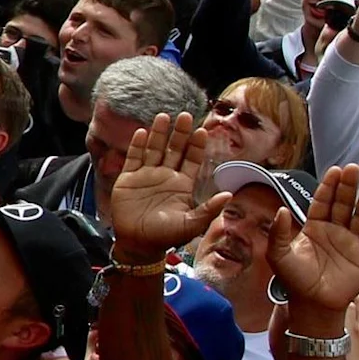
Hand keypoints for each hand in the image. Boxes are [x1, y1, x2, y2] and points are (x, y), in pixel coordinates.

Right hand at [101, 110, 220, 257]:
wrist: (138, 244)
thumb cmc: (166, 236)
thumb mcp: (192, 224)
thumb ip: (209, 209)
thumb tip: (229, 195)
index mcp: (182, 185)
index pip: (192, 160)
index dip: (197, 146)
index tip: (203, 130)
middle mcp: (166, 176)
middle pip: (174, 149)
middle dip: (180, 133)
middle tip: (185, 115)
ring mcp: (146, 175)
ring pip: (155, 149)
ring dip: (159, 133)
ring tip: (164, 116)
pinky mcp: (128, 178)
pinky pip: (134, 158)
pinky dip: (138, 145)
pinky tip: (143, 132)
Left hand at [271, 166, 358, 317]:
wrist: (312, 304)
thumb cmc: (294, 279)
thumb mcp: (279, 255)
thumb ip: (278, 233)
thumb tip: (281, 209)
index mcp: (315, 227)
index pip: (323, 201)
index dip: (329, 186)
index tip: (334, 170)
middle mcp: (335, 231)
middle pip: (344, 204)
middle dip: (348, 186)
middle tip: (354, 168)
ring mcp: (352, 242)